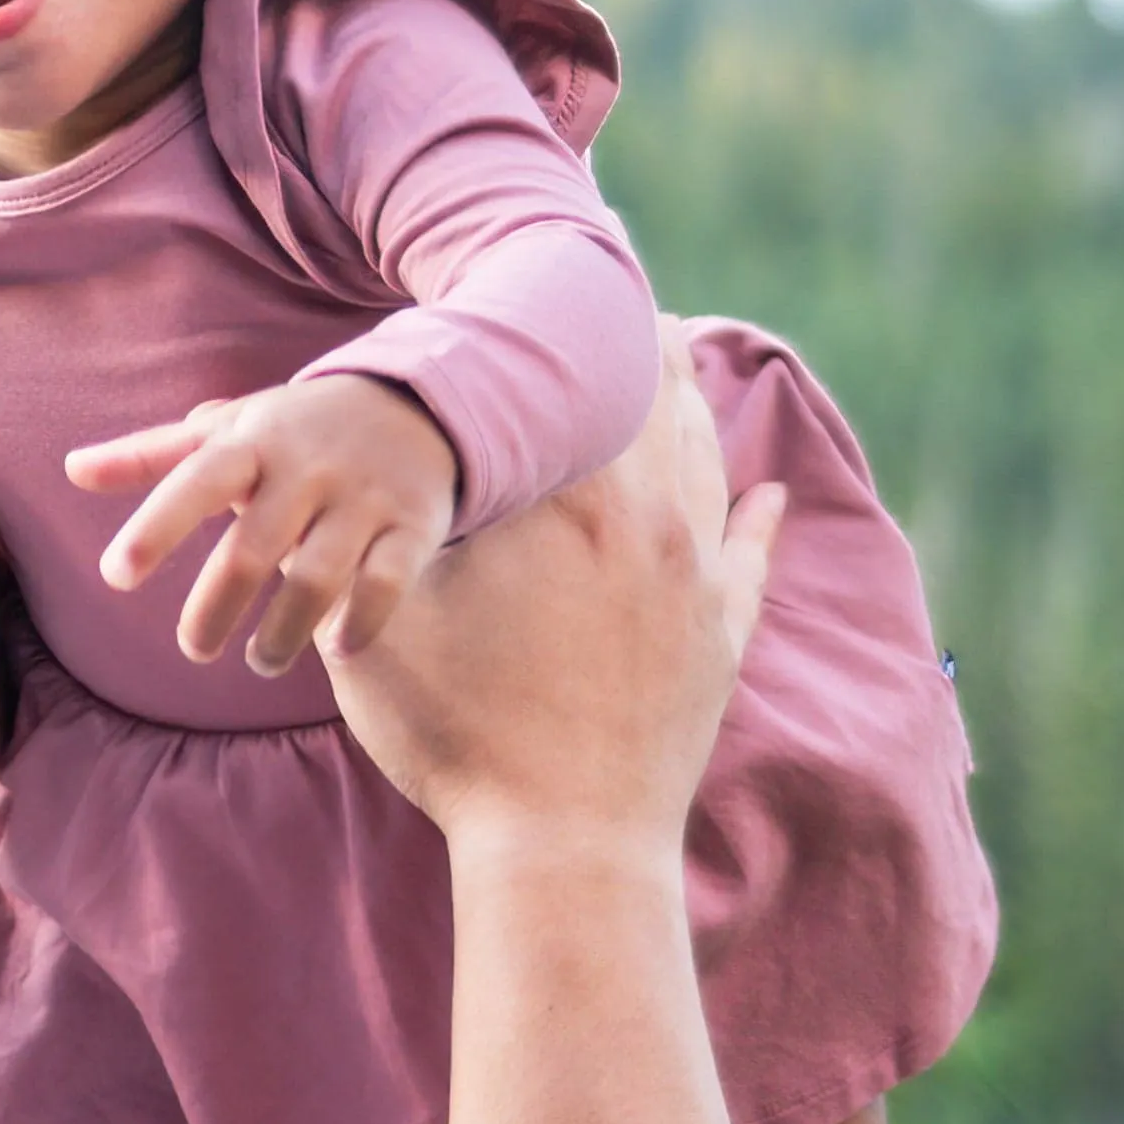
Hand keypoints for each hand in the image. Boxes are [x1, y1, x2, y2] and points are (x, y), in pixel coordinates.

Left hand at [66, 372, 457, 675]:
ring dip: (283, 634)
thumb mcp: (226, 432)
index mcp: (253, 443)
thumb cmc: (295, 429)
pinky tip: (338, 648)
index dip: (155, 527)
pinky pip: (388, 582)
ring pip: (318, 577)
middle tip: (193, 648)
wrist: (414, 402)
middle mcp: (307, 469)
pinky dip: (361, 621)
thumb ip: (149, 456)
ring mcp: (363, 497)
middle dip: (215, 608)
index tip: (114, 576)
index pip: (196, 481)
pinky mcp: (413, 525)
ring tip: (260, 661)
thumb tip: (70, 470)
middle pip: (252, 548)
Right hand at [326, 319, 784, 854]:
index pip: (581, 379)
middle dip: (642, 346)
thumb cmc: (460, 732)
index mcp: (569, 499)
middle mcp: (651, 519)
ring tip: (682, 362)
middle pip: (657, 402)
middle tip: (632, 296)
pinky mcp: (725, 640)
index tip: (575, 275)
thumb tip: (353, 465)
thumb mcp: (384, 619)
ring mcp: (698, 580)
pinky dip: (761, 515)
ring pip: (708, 464)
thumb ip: (379, 533)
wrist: (565, 848)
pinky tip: (770, 491)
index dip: (576, 323)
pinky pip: (754, 556)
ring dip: (693, 408)